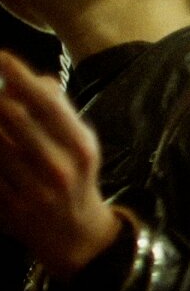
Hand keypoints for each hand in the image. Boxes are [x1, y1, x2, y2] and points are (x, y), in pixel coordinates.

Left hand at [0, 50, 119, 277]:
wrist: (74, 235)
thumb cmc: (75, 178)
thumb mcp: (79, 144)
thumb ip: (59, 111)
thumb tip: (35, 79)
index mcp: (80, 148)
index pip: (46, 103)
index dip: (19, 76)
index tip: (1, 56)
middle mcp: (58, 168)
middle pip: (14, 118)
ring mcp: (32, 191)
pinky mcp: (7, 208)